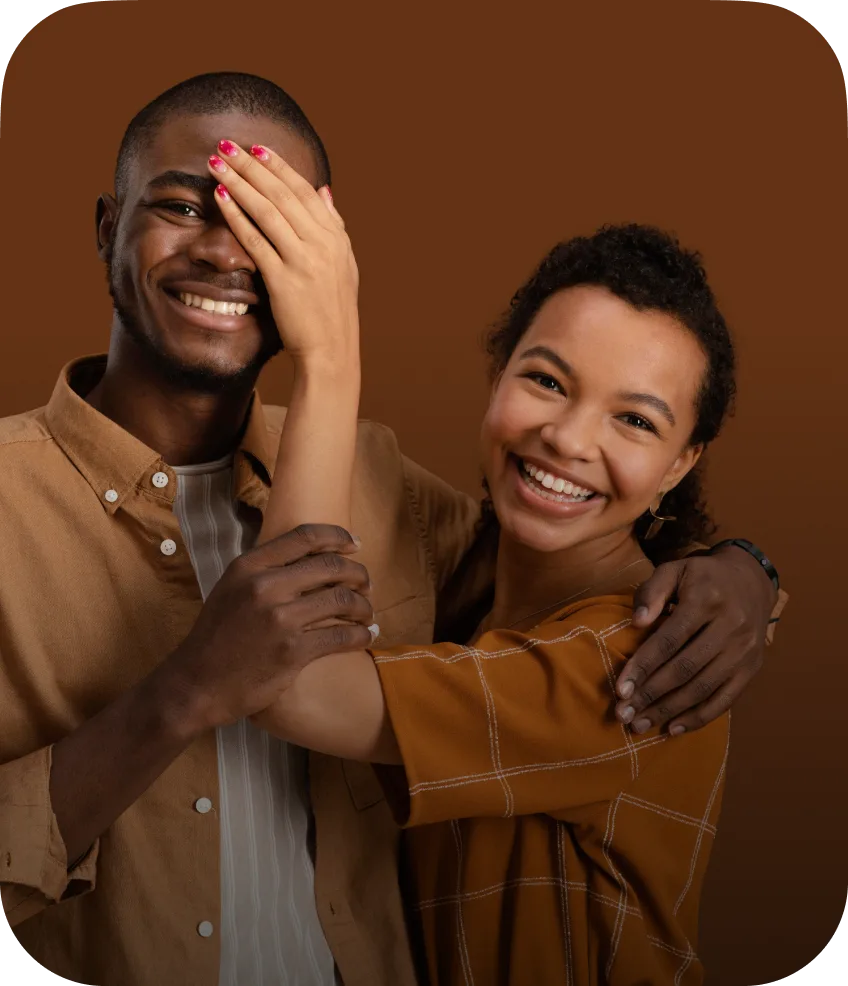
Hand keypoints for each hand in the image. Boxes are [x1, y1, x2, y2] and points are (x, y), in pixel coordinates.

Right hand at [162, 524, 373, 732]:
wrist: (196, 684)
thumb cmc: (216, 637)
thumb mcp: (231, 588)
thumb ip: (264, 570)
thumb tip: (309, 558)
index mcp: (249, 566)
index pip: (305, 537)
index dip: (337, 537)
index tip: (355, 544)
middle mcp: (266, 586)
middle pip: (332, 566)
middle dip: (358, 574)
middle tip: (367, 584)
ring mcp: (281, 619)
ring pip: (342, 601)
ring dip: (363, 606)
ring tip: (367, 613)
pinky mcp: (293, 651)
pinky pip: (341, 636)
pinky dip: (361, 635)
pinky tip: (367, 636)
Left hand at [207, 139, 357, 366]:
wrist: (333, 350)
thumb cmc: (333, 310)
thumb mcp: (343, 263)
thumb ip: (333, 225)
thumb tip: (323, 191)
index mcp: (335, 237)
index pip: (304, 191)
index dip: (278, 166)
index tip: (256, 148)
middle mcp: (322, 244)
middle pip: (282, 194)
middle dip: (252, 166)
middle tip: (226, 144)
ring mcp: (304, 261)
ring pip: (267, 211)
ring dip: (239, 182)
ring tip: (216, 162)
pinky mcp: (285, 280)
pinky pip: (256, 241)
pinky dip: (237, 216)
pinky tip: (221, 198)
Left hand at [614, 545, 776, 735]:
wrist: (751, 580)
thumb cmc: (702, 577)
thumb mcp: (675, 570)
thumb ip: (652, 592)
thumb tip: (636, 622)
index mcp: (706, 600)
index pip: (669, 640)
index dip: (643, 666)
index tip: (619, 689)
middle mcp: (730, 627)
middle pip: (685, 669)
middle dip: (651, 695)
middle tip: (624, 714)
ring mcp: (744, 651)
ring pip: (703, 688)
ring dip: (669, 711)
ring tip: (640, 725)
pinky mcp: (752, 668)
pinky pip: (725, 699)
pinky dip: (699, 718)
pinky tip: (673, 728)